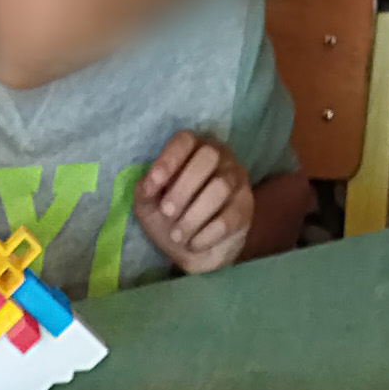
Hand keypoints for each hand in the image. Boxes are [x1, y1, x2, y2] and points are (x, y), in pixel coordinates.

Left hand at [134, 133, 253, 275]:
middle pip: (208, 157)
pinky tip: (194, 243)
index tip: (152, 187)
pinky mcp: (244, 209)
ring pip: (220, 187)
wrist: (197, 250)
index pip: (185, 140)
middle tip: (167, 213)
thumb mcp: (150, 206)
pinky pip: (228, 218)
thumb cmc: (172, 218)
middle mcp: (219, 158)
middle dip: (182, 188)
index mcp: (192, 151)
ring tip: (177, 235)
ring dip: (192, 217)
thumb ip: (144, 192)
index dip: (168, 161)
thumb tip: (147, 185)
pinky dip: (205, 236)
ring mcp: (236, 181)